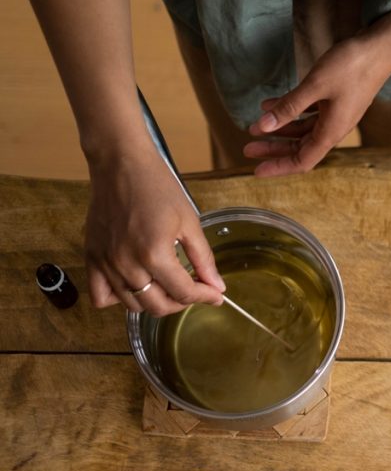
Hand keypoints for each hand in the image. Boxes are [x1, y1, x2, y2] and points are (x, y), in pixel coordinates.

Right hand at [84, 147, 224, 315]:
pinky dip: (120, 298)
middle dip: (183, 302)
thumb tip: (217, 286)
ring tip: (169, 285)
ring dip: (156, 301)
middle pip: (158, 306)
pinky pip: (101, 296)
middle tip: (195, 289)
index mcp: (154, 254)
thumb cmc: (157, 187)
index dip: (205, 297)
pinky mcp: (91, 257)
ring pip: (133, 305)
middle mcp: (126, 264)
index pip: (184, 293)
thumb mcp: (190, 222)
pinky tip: (136, 285)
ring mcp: (105, 263)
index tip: (216, 295)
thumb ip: (204, 258)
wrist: (121, 164)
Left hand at [244, 33, 390, 176]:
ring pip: (303, 130)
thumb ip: (289, 107)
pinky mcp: (335, 101)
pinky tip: (271, 104)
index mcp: (331, 131)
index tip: (257, 170)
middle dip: (274, 149)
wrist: (379, 49)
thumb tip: (264, 126)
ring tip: (255, 125)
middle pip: (300, 147)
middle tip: (248, 148)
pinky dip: (290, 112)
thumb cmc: (351, 67)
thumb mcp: (315, 86)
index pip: (302, 161)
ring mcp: (335, 114)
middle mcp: (334, 128)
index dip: (279, 167)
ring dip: (279, 130)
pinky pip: (308, 113)